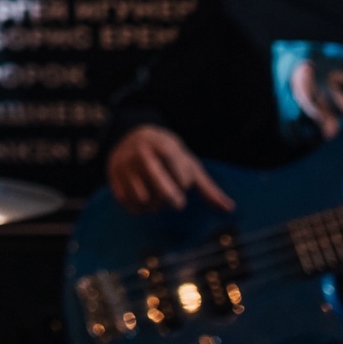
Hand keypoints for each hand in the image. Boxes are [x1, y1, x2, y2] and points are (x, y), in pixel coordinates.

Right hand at [105, 124, 235, 214]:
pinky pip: (127, 203)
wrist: (133, 134)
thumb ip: (208, 188)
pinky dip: (138, 208)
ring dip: (154, 206)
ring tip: (157, 198)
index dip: (184, 184)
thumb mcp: (189, 164)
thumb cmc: (168, 154)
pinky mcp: (113, 175)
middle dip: (172, 200)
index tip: (181, 179)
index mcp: (165, 147)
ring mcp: (125, 165)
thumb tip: (230, 209)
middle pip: (162, 192)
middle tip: (176, 202)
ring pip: (144, 200)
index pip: (181, 179)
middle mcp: (142, 154)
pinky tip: (144, 200)